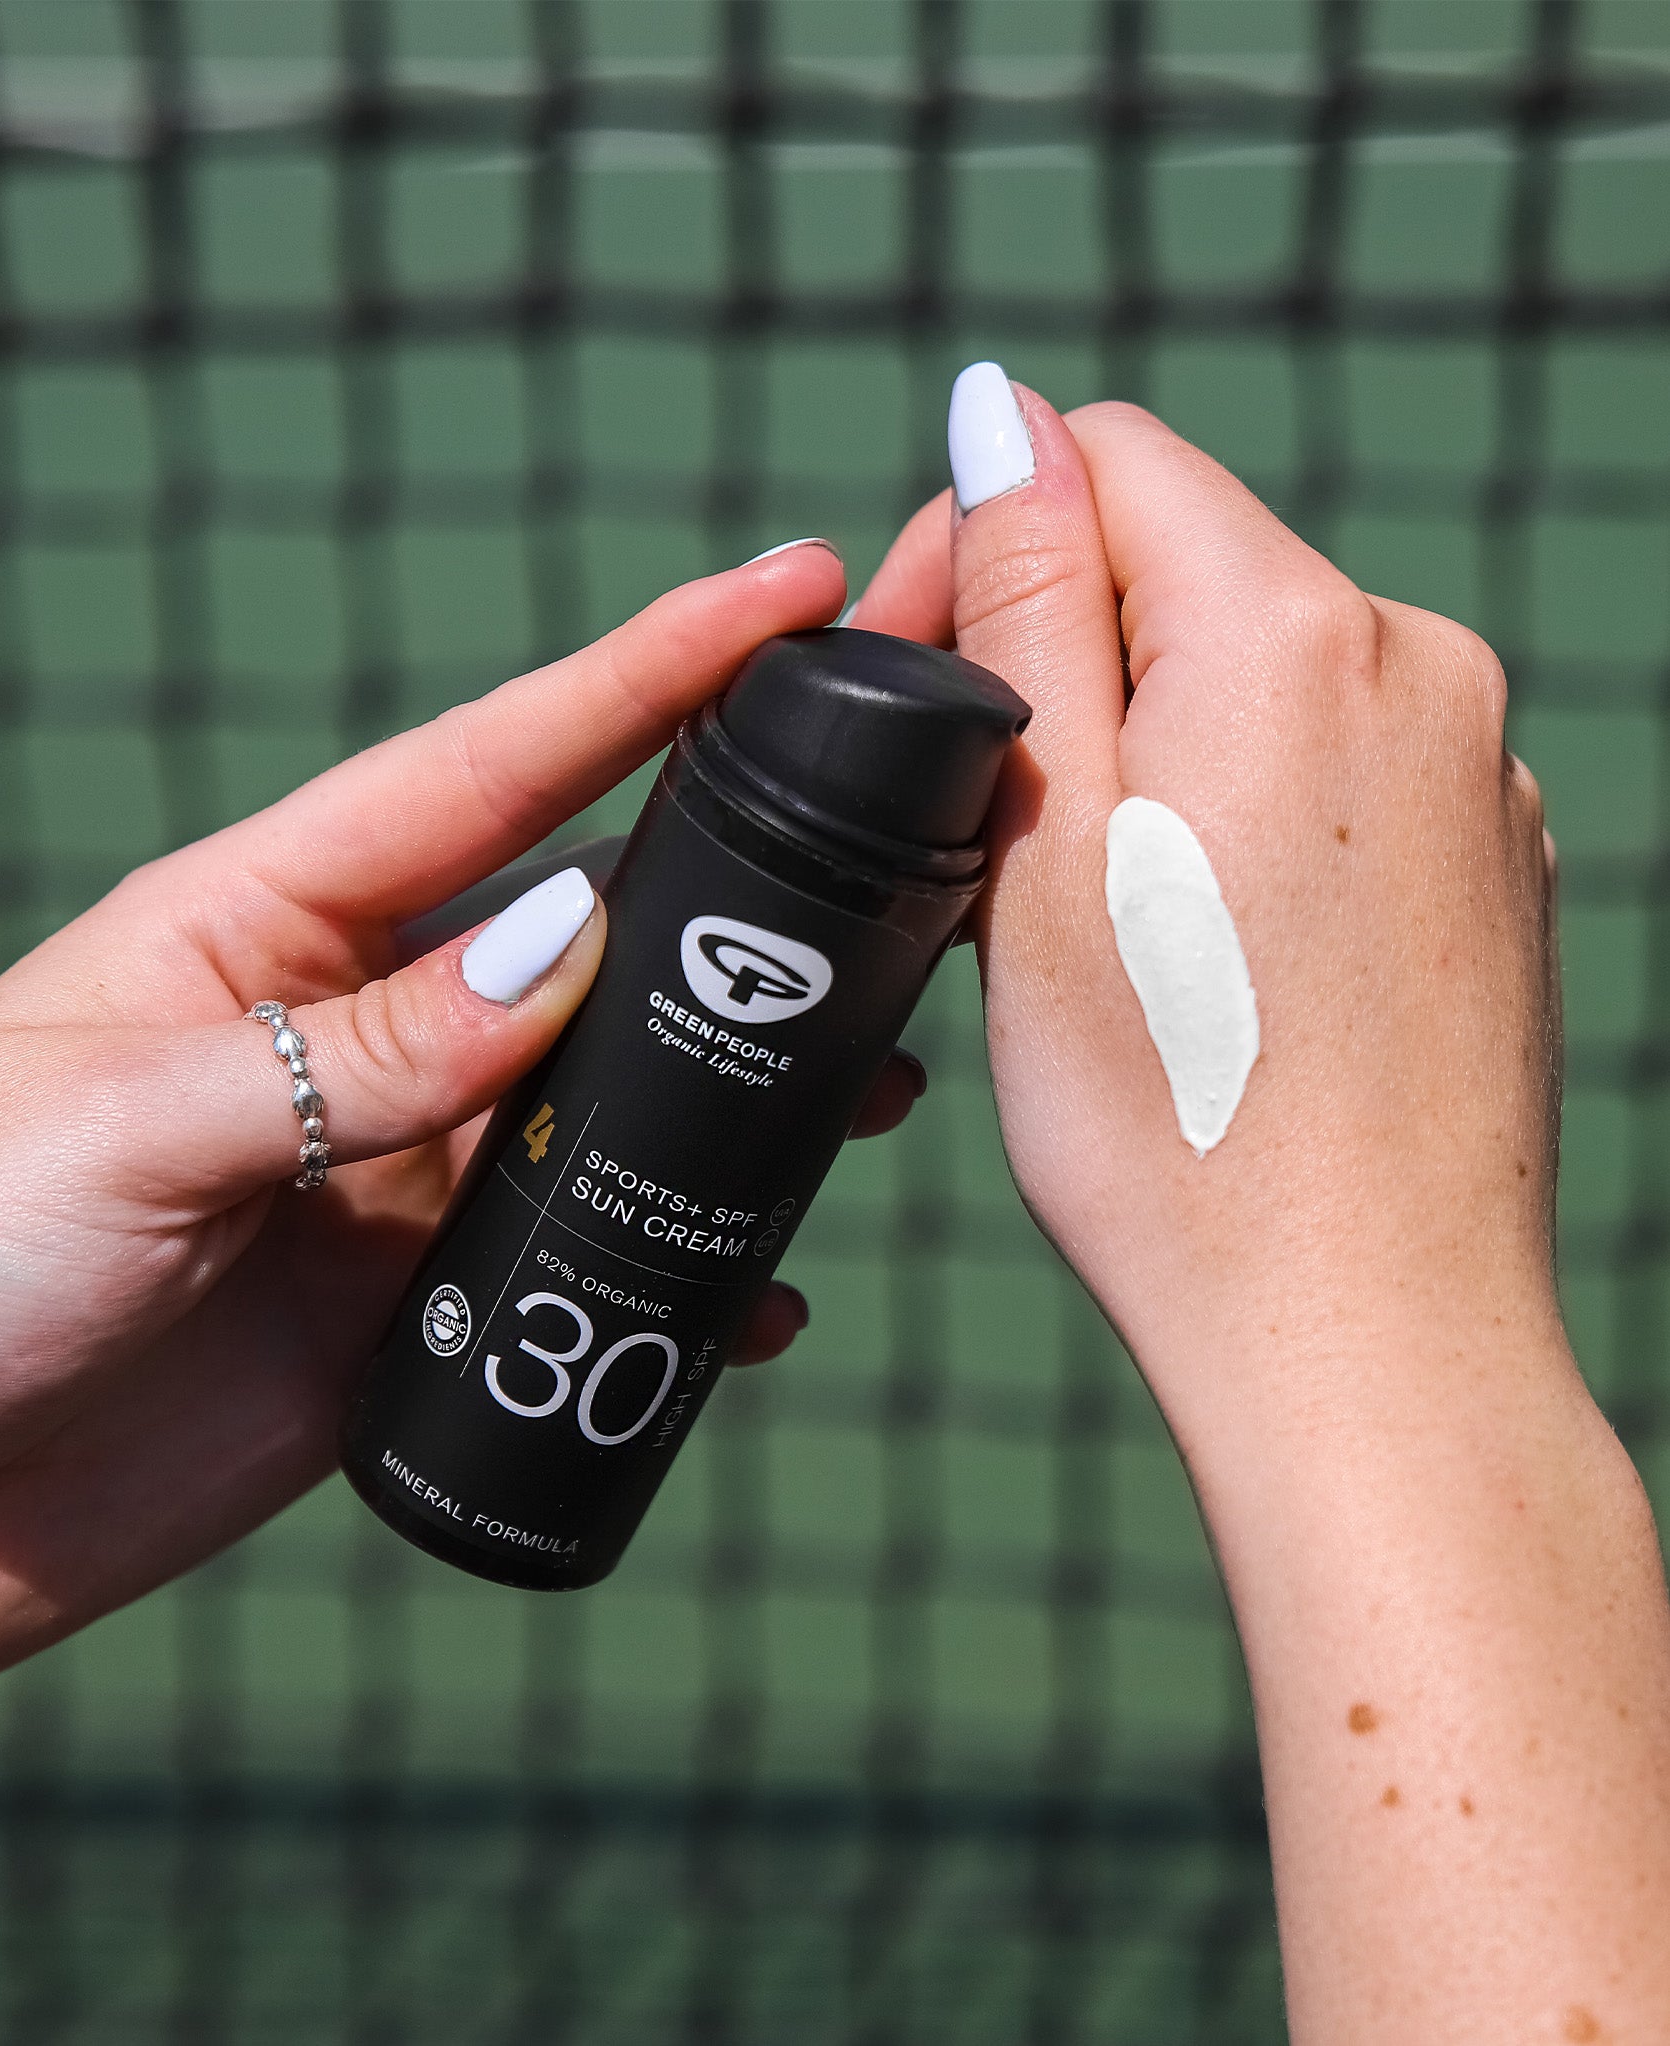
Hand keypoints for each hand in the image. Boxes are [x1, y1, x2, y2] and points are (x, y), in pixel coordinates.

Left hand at [0, 540, 922, 1682]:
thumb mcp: (134, 1122)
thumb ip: (360, 1047)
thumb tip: (576, 946)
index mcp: (271, 918)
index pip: (497, 767)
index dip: (650, 672)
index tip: (796, 593)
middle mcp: (359, 1026)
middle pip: (593, 921)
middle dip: (745, 876)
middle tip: (906, 836)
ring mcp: (394, 1168)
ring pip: (611, 1095)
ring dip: (742, 1082)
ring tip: (881, 1077)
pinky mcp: (410, 1310)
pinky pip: (578, 1266)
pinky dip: (678, 1271)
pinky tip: (757, 1291)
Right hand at [854, 377, 1669, 2042]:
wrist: (1368, 1341)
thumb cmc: (1176, 1122)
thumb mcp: (1045, 843)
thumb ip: (1032, 605)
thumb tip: (1004, 415)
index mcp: (1299, 636)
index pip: (1117, 462)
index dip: (994, 545)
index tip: (933, 691)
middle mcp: (1424, 669)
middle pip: (1197, 572)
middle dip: (1080, 665)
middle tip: (1008, 852)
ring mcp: (1480, 772)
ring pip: (1266, 680)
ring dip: (1163, 754)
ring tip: (1110, 935)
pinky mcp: (1496, 864)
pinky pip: (1342, 773)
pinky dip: (1253, 823)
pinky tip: (1214, 968)